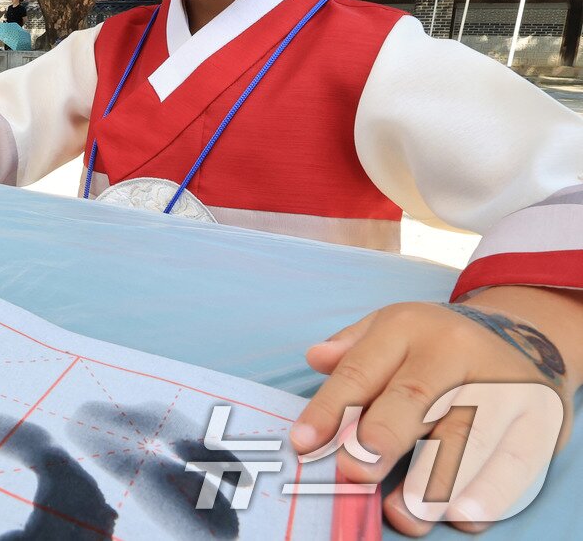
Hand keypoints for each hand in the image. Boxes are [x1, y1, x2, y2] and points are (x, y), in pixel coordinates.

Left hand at [291, 295, 576, 534]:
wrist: (527, 334)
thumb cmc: (436, 346)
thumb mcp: (390, 330)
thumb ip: (351, 350)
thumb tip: (315, 357)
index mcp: (407, 327)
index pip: (361, 369)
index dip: (330, 409)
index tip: (304, 444)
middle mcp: (455, 350)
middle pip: (416, 396)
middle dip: (382, 437)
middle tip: (355, 473)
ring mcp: (502, 383)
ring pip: (467, 434)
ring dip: (434, 480)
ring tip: (405, 512)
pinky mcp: (541, 418)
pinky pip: (516, 460)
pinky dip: (490, 492)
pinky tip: (462, 516)